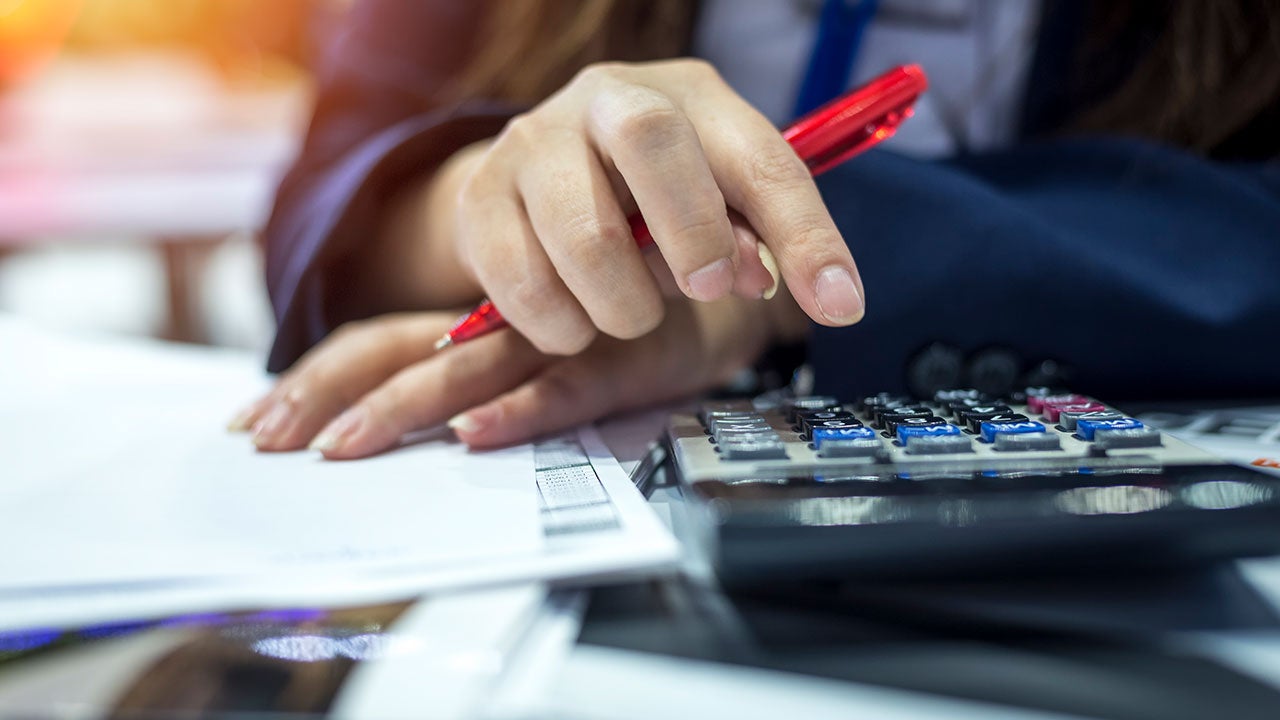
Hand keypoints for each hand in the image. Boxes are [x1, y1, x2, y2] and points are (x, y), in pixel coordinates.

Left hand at [229, 294, 804, 457]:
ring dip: (403, 408)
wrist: (724, 285)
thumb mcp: (545, 340)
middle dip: (327, 394)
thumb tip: (414, 427)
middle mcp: (506, 321)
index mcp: (477, 317)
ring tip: (344, 448)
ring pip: (468, 369)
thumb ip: (485, 369)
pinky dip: (519, 410)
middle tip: (267, 442)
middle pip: (397, 348)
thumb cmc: (624, 317)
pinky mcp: (620, 361)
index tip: (259, 421)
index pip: (378, 338)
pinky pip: (565, 388)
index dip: (318, 376)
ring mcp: (561, 338)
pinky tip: (477, 434)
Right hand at [368, 59, 864, 351]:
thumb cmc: (646, 197)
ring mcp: (533, 141)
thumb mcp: (715, 207)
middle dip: (692, 232)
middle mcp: (607, 99)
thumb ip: (750, 242)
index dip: (806, 235)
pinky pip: (521, 283)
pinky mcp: (479, 197)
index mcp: (689, 97)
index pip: (761, 157)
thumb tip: (759, 280)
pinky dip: (561, 326)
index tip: (838, 305)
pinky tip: (574, 320)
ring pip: (582, 232)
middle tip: (703, 290)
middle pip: (652, 141)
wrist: (538, 183)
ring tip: (630, 313)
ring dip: (622, 304)